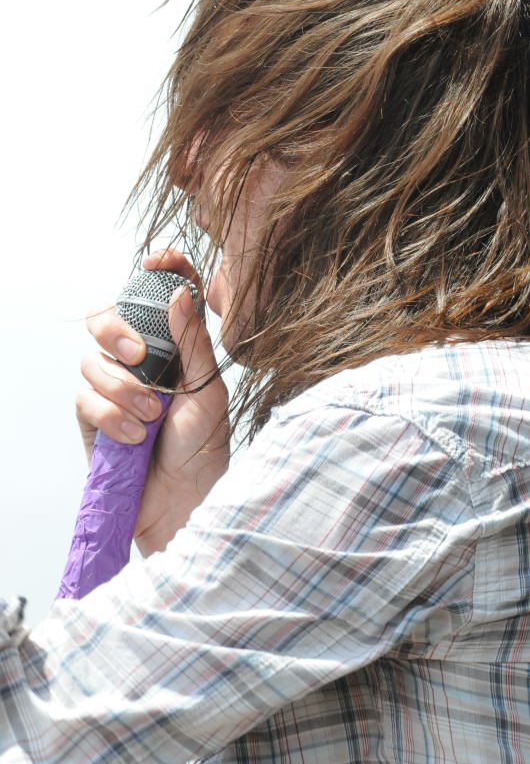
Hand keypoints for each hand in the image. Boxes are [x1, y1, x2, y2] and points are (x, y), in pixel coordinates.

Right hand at [77, 248, 229, 556]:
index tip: (161, 258)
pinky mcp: (92, 418)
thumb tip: (179, 293)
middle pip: (106, 318)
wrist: (184, 505)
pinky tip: (135, 438)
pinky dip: (113, 417)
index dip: (158, 271)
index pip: (157, 298)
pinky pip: (86, 399)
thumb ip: (194, 344)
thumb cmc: (203, 451)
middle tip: (140, 356)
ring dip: (124, 391)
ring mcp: (112, 390)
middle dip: (118, 330)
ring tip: (153, 420)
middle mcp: (139, 364)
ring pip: (94, 361)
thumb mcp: (209, 394)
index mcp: (172, 350)